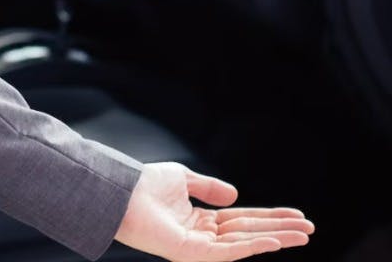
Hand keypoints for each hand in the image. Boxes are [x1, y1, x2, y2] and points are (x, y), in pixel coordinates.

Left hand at [116, 163, 313, 261]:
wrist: (122, 191)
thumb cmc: (145, 185)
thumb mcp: (183, 179)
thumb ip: (209, 188)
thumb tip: (236, 195)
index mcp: (200, 219)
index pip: (242, 219)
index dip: (269, 217)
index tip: (297, 215)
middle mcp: (202, 235)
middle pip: (249, 232)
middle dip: (280, 230)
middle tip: (310, 228)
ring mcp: (198, 246)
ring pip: (243, 242)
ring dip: (275, 238)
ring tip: (303, 234)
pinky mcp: (191, 253)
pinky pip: (226, 252)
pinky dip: (251, 247)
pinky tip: (273, 241)